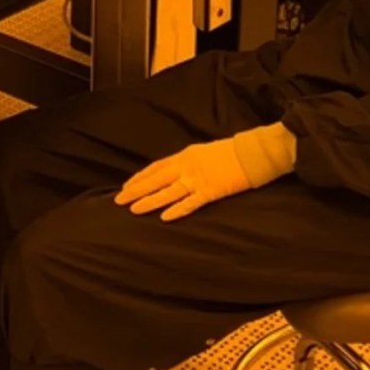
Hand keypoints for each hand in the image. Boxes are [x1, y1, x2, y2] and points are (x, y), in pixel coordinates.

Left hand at [115, 138, 256, 221]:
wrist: (251, 153)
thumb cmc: (229, 152)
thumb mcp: (202, 152)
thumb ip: (186, 162)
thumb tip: (173, 172)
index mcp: (184, 156)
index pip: (156, 168)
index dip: (140, 178)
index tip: (126, 187)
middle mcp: (187, 166)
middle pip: (156, 179)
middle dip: (136, 190)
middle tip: (119, 201)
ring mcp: (198, 179)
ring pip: (168, 192)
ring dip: (150, 201)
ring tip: (134, 210)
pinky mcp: (211, 191)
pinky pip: (191, 202)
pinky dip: (177, 210)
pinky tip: (164, 217)